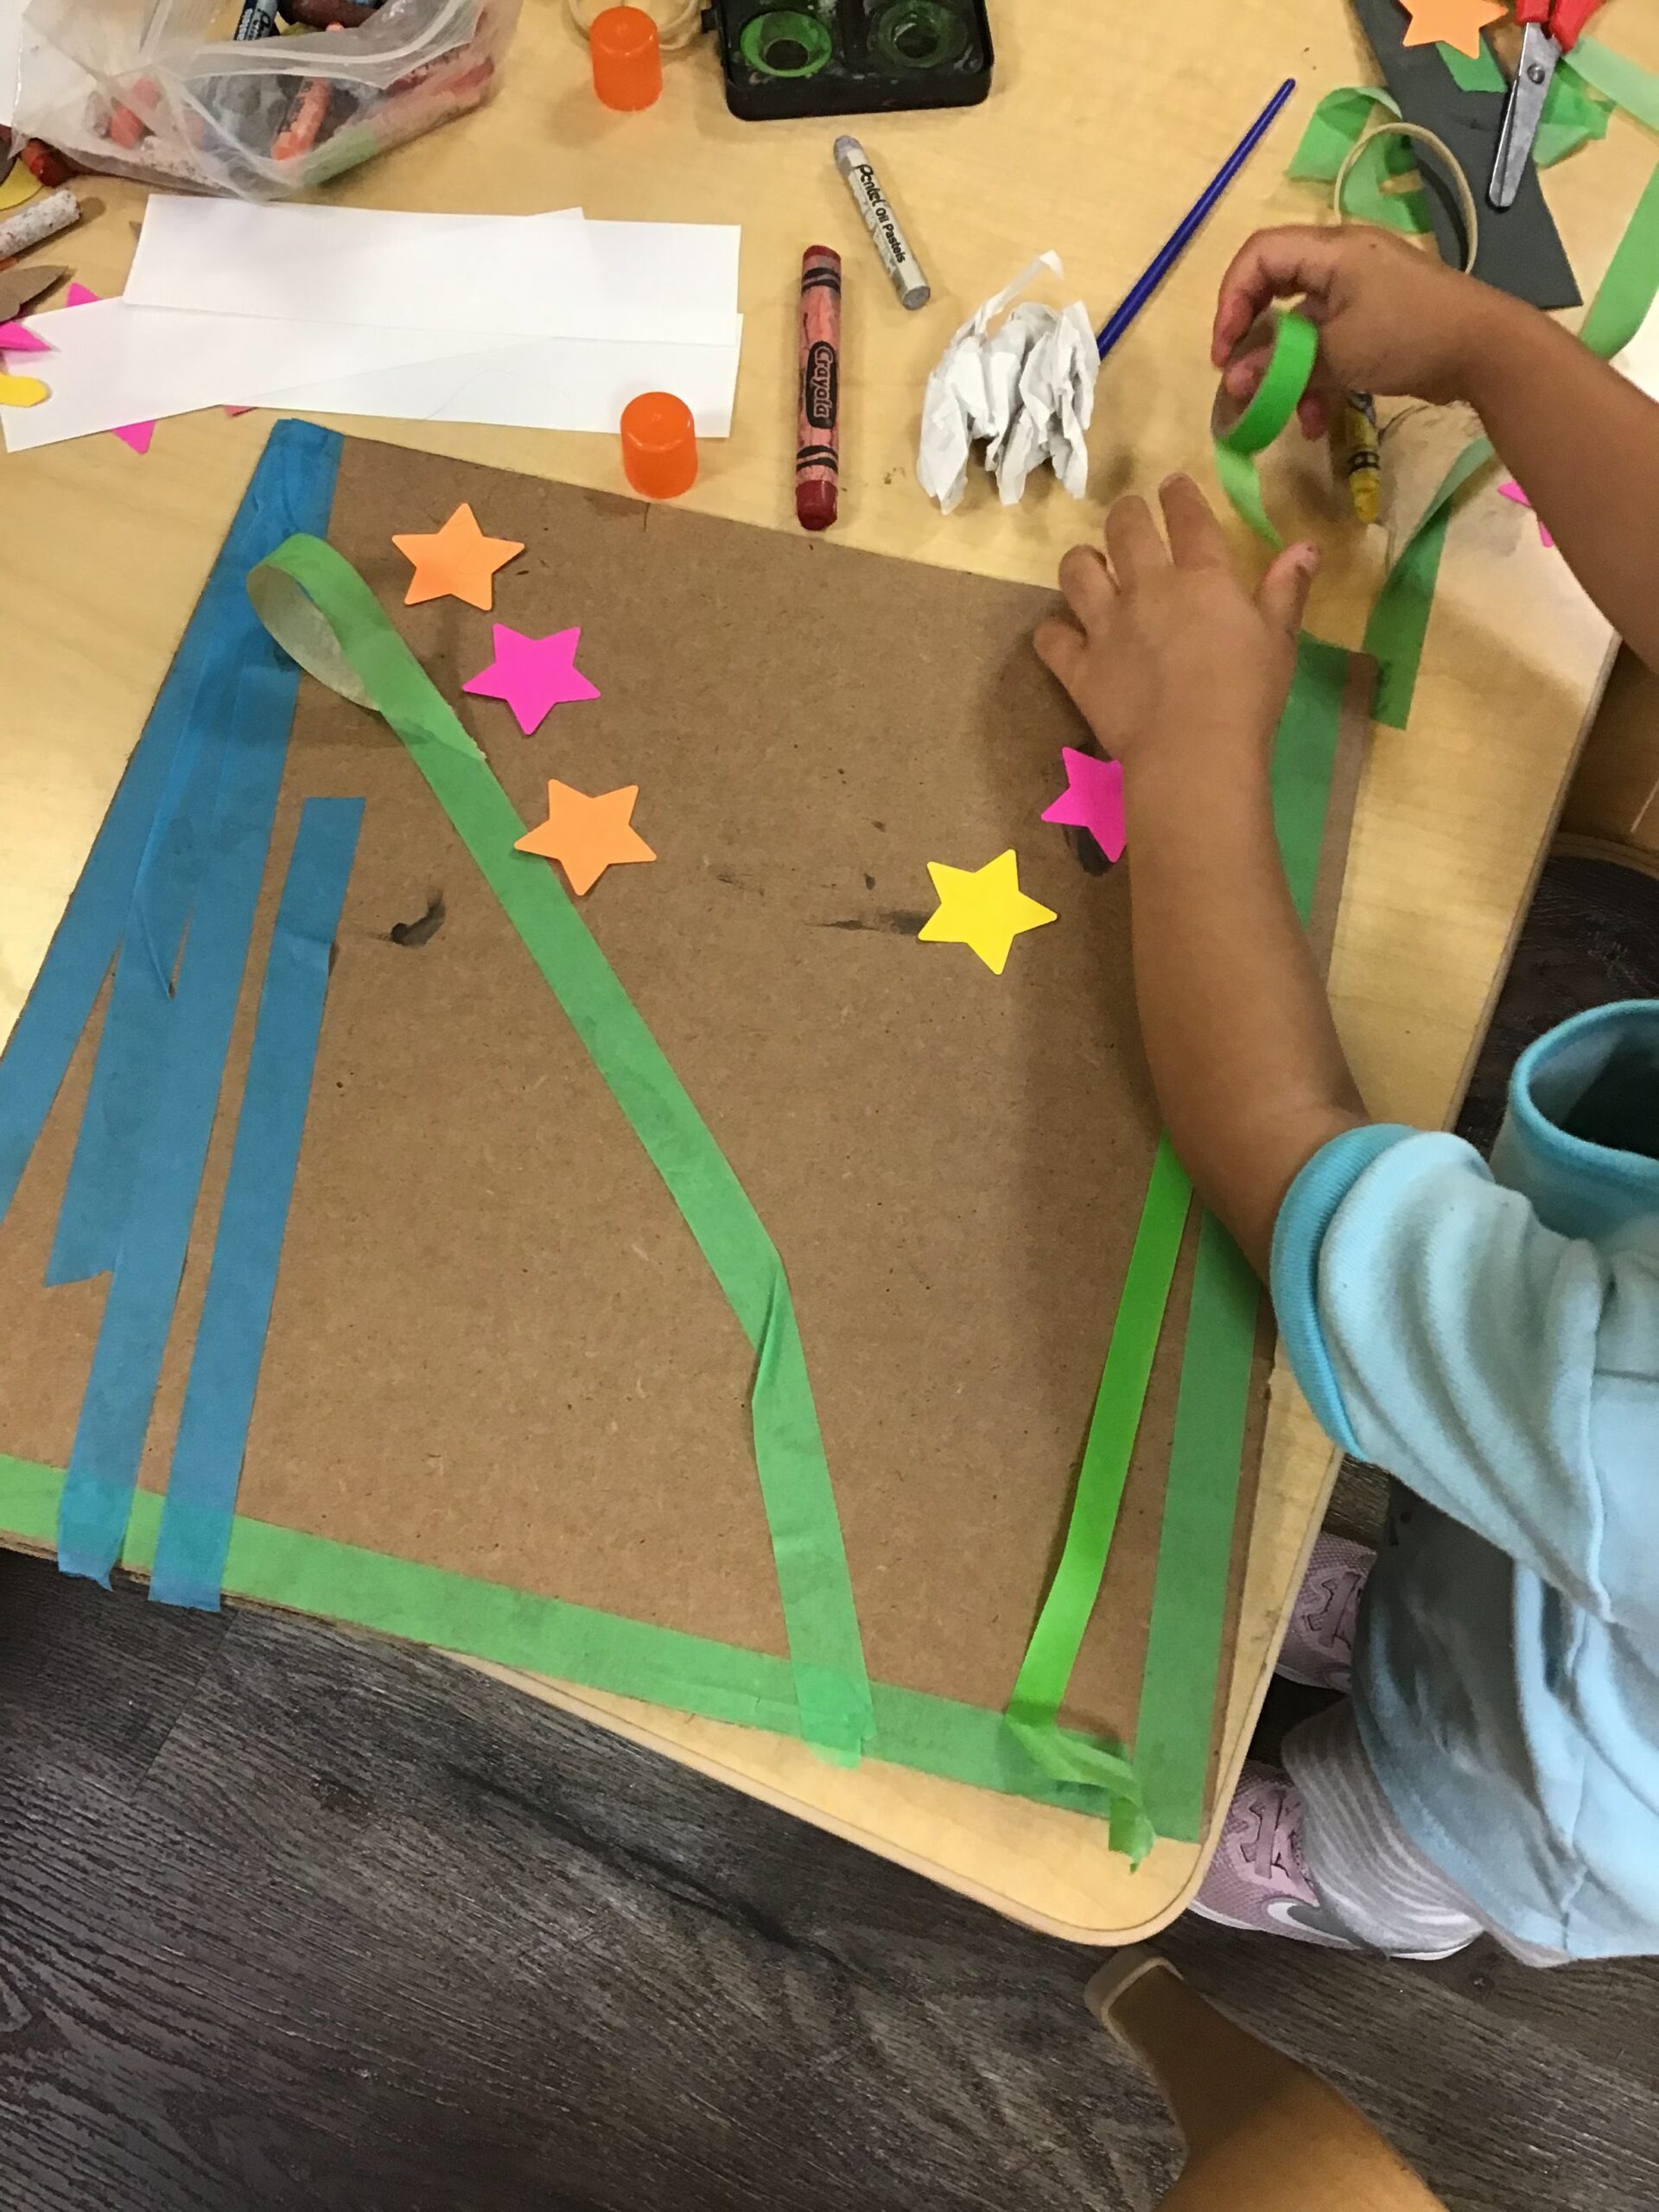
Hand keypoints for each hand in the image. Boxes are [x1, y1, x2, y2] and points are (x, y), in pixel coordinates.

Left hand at [1034, 476, 1318, 777]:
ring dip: (1082, 561)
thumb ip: (1285, 590)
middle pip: (1126, 529)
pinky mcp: (1079, 667)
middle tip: (1129, 516)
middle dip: (1126, 514)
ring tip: (1089, 563)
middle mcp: (1148, 588)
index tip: (1172, 485)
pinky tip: (1061, 634)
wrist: (1194, 750)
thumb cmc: (1246, 696)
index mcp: (1202, 577)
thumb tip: (1306, 545)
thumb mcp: (1278, 640)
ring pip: (1077, 571)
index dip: (1179, 496)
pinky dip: (1053, 632)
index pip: (1188, 518)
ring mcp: (1107, 625)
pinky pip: (1051, 637)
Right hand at [1212, 224, 1513, 438]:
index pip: (1258, 256)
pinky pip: (1329, 344)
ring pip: (1301, 327)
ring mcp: (1360, 292)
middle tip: (1240, 379)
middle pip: (1274, 291)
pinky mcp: (1375, 321)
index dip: (1230, 300)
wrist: (1486, 349)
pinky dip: (1317, 378)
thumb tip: (1233, 381)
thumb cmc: (1409, 335)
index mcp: (1332, 250)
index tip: (1223, 351)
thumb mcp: (1338, 352)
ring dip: (1287, 372)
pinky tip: (1318, 419)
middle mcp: (1342, 262)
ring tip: (1284, 413)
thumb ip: (1282, 364)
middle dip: (1254, 341)